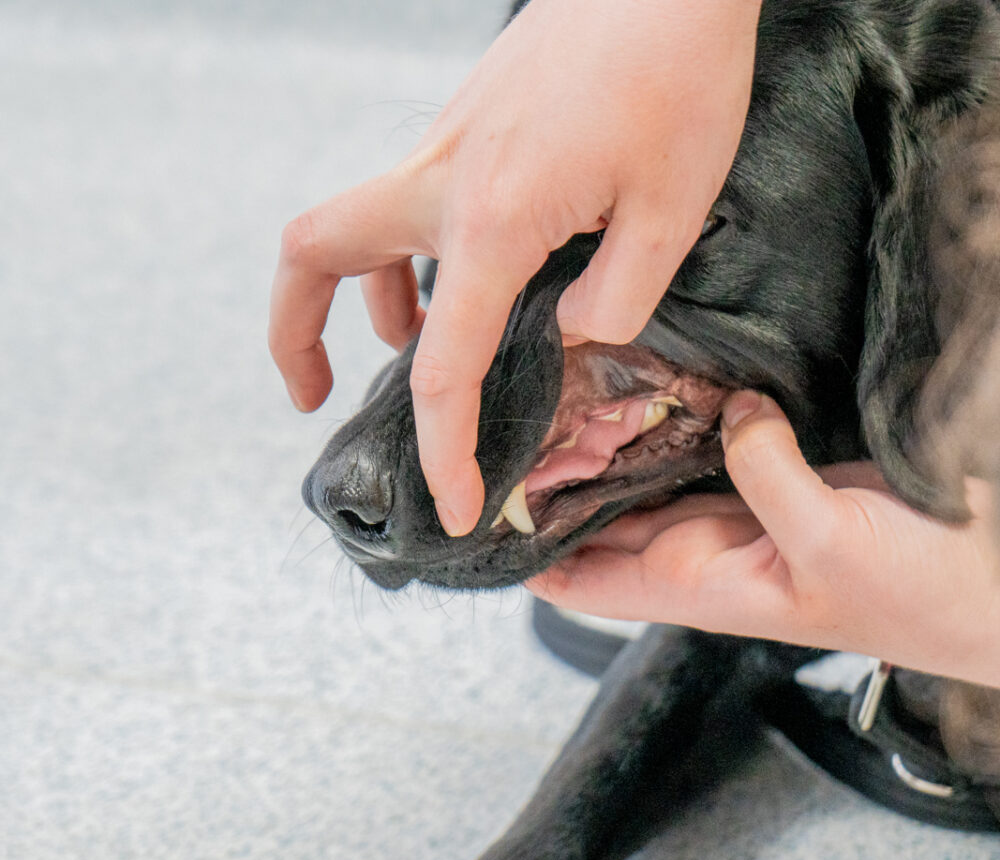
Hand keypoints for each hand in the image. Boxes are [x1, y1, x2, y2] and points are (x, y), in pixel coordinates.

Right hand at [269, 0, 760, 534]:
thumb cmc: (679, 72)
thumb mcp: (672, 209)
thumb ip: (614, 298)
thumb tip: (567, 326)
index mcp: (489, 218)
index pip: (443, 363)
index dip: (444, 449)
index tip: (455, 507)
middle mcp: (443, 180)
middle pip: (313, 255)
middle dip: (291, 334)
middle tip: (312, 396)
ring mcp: (447, 145)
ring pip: (355, 226)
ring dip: (356, 297)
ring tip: (401, 350)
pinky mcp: (468, 124)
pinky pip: (408, 201)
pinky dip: (410, 255)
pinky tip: (460, 276)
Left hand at [527, 392, 999, 687]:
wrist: (988, 587)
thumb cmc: (916, 595)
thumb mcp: (828, 541)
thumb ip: (766, 475)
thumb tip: (733, 412)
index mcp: (694, 583)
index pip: (579, 577)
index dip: (526, 550)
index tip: (477, 508)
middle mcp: (698, 550)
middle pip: (597, 519)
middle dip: (553, 481)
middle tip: (505, 420)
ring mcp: (732, 511)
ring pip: (643, 478)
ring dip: (606, 445)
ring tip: (555, 390)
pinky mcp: (770, 477)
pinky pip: (703, 445)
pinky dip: (674, 419)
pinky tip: (648, 380)